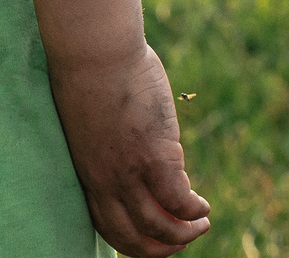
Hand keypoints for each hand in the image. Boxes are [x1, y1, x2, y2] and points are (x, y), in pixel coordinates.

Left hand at [51, 42, 210, 254]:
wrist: (92, 50)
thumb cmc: (88, 72)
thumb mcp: (88, 121)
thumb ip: (104, 143)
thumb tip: (127, 146)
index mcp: (85, 170)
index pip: (104, 223)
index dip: (130, 239)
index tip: (150, 237)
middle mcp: (104, 179)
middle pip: (130, 236)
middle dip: (158, 249)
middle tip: (181, 242)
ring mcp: (128, 171)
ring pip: (158, 227)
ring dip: (184, 235)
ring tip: (200, 225)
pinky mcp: (154, 156)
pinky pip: (179, 201)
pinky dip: (194, 211)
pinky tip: (203, 205)